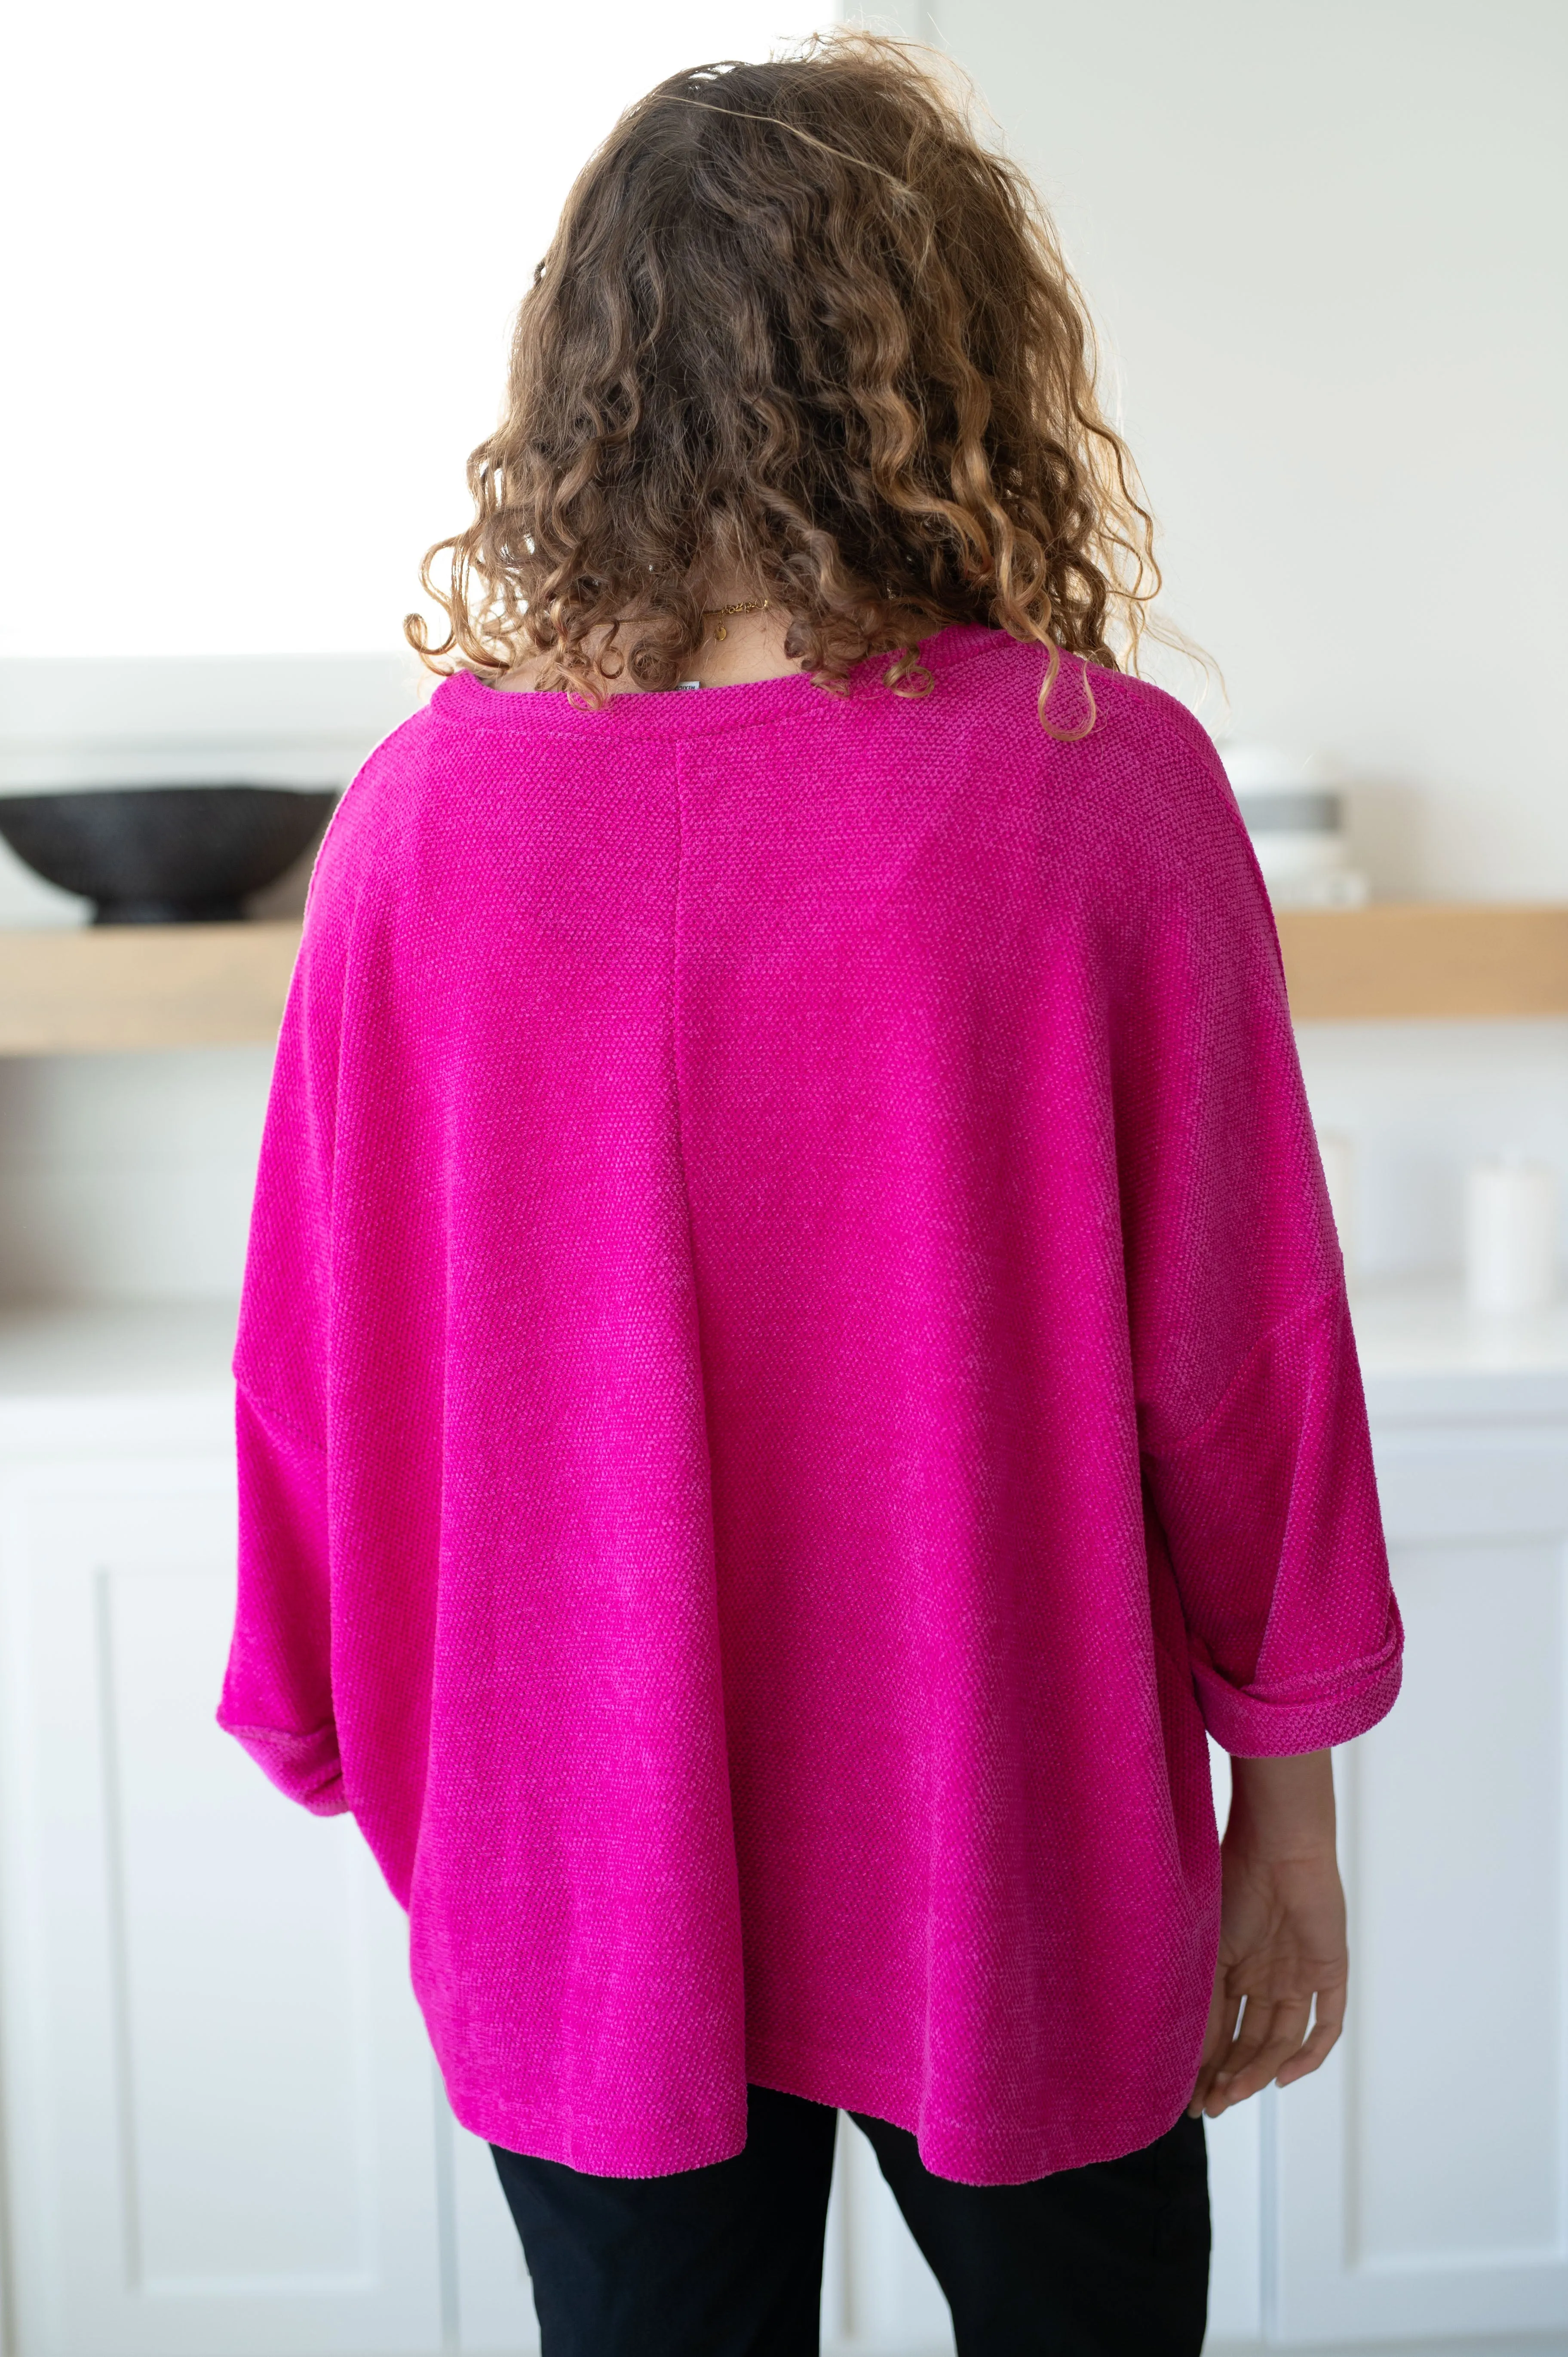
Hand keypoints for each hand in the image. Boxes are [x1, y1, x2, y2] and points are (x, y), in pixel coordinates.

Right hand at [1187, 1749, 1347, 2118]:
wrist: (1279, 1843)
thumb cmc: (1233, 1879)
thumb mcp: (1207, 1948)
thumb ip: (1200, 2000)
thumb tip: (1184, 2056)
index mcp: (1232, 1965)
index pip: (1219, 2029)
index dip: (1204, 2066)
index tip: (1187, 2101)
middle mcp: (1265, 1975)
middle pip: (1249, 2041)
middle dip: (1229, 2078)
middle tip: (1209, 2107)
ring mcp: (1297, 1974)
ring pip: (1280, 2039)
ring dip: (1257, 2071)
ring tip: (1233, 2095)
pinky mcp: (1328, 1970)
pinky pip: (1325, 2023)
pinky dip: (1308, 2055)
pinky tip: (1283, 2077)